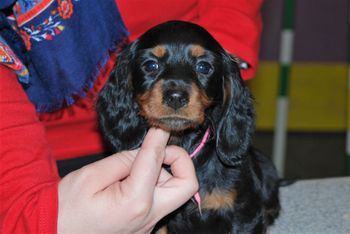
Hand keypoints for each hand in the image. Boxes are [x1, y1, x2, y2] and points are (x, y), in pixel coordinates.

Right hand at [57, 128, 197, 233]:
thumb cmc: (65, 209)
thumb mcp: (89, 176)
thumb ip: (123, 160)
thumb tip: (145, 150)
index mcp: (135, 202)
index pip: (156, 160)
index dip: (158, 137)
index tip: (159, 125)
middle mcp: (148, 217)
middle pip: (186, 185)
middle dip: (179, 161)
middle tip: (160, 150)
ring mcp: (147, 225)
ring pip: (174, 193)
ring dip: (163, 173)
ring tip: (131, 169)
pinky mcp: (143, 226)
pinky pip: (160, 201)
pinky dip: (153, 185)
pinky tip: (131, 180)